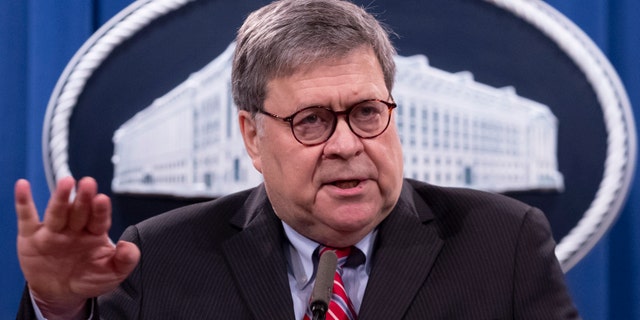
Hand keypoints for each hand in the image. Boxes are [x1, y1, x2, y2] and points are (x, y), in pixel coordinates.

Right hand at [15, 176, 139, 318]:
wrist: (61, 294)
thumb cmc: (88, 278)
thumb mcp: (112, 273)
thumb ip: (125, 261)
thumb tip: (128, 247)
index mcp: (95, 233)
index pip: (99, 219)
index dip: (101, 210)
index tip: (102, 199)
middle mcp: (75, 228)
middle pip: (79, 211)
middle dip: (83, 198)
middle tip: (88, 183)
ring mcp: (53, 231)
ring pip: (58, 212)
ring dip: (61, 198)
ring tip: (66, 183)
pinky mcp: (31, 237)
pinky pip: (27, 217)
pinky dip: (23, 202)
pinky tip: (23, 186)